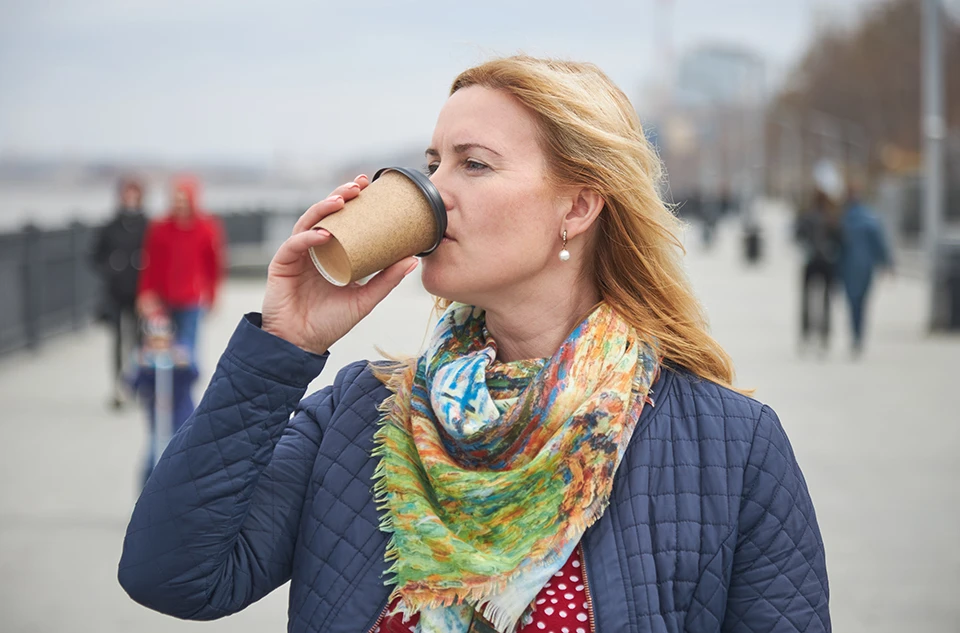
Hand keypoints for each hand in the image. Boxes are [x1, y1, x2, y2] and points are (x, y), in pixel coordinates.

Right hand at [261, 175, 418, 354]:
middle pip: (325, 214)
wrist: (301, 345)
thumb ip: (386, 280)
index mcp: (332, 253)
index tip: (370, 186)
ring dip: (324, 207)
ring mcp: (297, 255)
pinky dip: (308, 236)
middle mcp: (314, 249)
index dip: (354, 201)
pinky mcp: (282, 264)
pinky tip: (324, 234)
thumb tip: (414, 259)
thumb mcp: (365, 299)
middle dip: (341, 195)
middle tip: (359, 185)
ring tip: (342, 199)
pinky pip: (294, 244)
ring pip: (308, 222)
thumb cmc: (330, 322)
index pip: (342, 220)